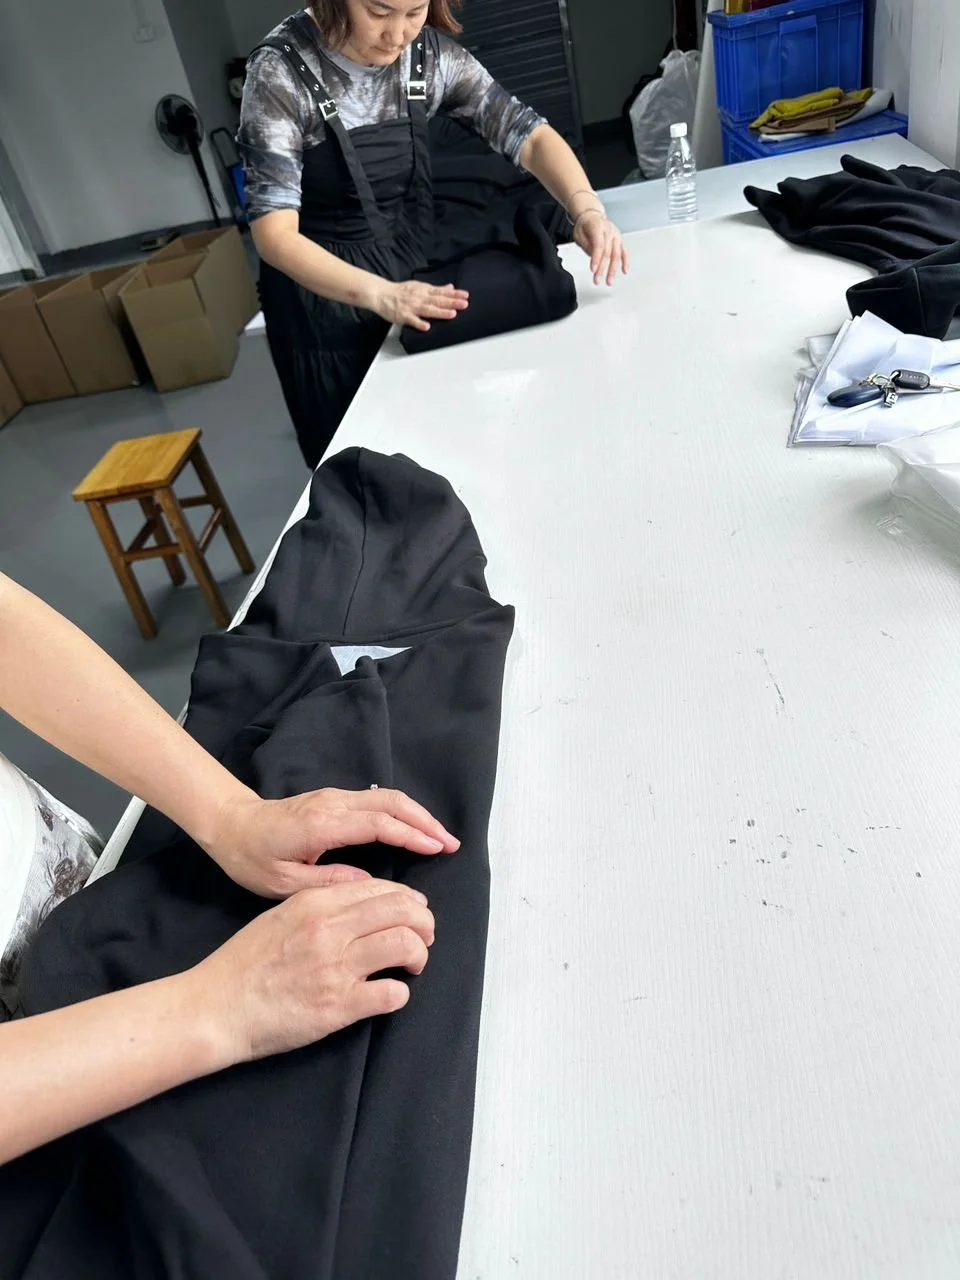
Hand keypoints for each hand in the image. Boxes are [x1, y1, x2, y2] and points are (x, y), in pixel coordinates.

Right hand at [189, 876, 435, 1062]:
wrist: (216, 1007)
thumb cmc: (244, 963)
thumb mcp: (280, 915)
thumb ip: (321, 905)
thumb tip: (362, 903)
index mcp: (315, 903)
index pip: (381, 889)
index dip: (407, 900)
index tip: (413, 911)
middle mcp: (330, 930)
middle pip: (403, 911)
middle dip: (424, 923)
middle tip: (424, 937)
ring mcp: (336, 968)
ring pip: (405, 945)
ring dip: (418, 954)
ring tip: (413, 964)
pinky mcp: (338, 1007)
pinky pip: (392, 994)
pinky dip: (400, 993)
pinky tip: (390, 994)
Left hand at [204, 787, 460, 898]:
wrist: (230, 824)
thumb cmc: (251, 857)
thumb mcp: (284, 882)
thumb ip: (330, 882)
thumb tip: (370, 885)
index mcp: (323, 824)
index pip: (379, 823)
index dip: (412, 835)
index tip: (438, 848)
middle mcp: (333, 803)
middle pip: (392, 803)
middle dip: (425, 821)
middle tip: (451, 844)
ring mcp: (334, 797)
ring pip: (387, 797)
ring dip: (417, 815)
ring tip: (440, 838)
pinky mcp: (333, 798)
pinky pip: (377, 800)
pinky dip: (401, 812)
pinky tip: (413, 829)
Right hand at [371, 280, 469, 331]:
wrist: (381, 294)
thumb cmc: (400, 291)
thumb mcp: (420, 286)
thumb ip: (436, 289)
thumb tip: (450, 287)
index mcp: (424, 291)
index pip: (442, 292)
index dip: (454, 294)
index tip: (465, 295)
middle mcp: (420, 298)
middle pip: (438, 300)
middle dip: (451, 302)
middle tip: (464, 304)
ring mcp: (412, 307)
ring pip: (428, 310)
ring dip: (440, 312)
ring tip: (452, 314)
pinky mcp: (403, 316)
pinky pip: (412, 320)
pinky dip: (419, 323)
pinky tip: (426, 327)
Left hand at [574, 211, 629, 286]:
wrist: (592, 215)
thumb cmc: (585, 225)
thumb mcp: (579, 234)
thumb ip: (586, 246)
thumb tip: (594, 258)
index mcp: (597, 227)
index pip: (598, 245)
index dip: (596, 258)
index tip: (593, 270)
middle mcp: (609, 230)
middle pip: (607, 252)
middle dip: (602, 268)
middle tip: (597, 279)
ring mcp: (616, 235)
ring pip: (616, 254)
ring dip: (613, 269)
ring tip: (609, 281)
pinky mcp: (619, 240)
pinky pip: (624, 251)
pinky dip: (625, 261)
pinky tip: (624, 271)